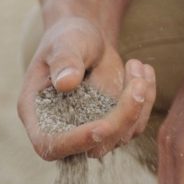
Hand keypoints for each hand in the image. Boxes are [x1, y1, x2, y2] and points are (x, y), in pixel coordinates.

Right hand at [18, 16, 155, 159]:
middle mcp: (63, 130)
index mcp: (37, 114)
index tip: (102, 127)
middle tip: (137, 80)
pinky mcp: (114, 126)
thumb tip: (66, 83)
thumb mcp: (64, 42)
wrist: (86, 39)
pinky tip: (143, 71)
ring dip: (139, 103)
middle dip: (122, 117)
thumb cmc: (68, 38)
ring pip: (122, 136)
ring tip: (136, 65)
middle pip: (94, 145)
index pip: (50, 144)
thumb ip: (64, 61)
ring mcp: (91, 131)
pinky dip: (146, 99)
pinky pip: (137, 123)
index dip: (75, 142)